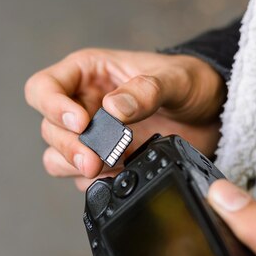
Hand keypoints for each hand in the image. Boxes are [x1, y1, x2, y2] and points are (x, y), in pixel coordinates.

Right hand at [25, 49, 224, 189]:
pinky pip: (82, 178)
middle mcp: (82, 104)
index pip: (43, 87)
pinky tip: (120, 174)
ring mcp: (91, 136)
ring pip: (57, 156)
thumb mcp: (175, 79)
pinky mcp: (104, 162)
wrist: (211, 115)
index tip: (81, 122)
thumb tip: (113, 109)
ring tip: (105, 167)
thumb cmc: (189, 84)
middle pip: (49, 128)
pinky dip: (96, 181)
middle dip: (69, 146)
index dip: (52, 106)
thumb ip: (146, 91)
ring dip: (75, 166)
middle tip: (94, 160)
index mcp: (87, 74)